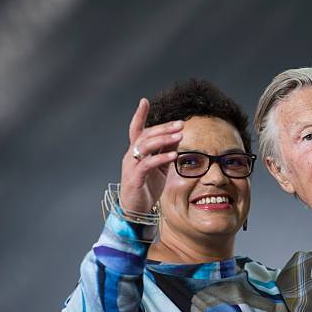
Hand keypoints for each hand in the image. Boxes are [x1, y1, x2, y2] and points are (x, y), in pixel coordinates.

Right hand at [119, 98, 183, 213]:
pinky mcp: (135, 178)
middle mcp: (131, 155)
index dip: (139, 115)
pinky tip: (173, 155)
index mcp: (136, 152)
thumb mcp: (160, 167)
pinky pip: (148, 164)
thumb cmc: (147, 187)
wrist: (136, 210)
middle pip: (145, 135)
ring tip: (179, 136)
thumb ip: (165, 152)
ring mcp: (131, 166)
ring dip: (163, 139)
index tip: (144, 101)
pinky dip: (161, 158)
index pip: (136, 129)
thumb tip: (176, 137)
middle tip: (180, 124)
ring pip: (145, 146)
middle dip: (163, 128)